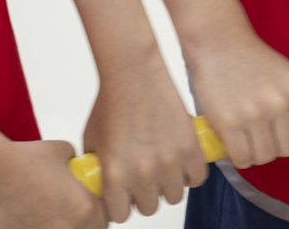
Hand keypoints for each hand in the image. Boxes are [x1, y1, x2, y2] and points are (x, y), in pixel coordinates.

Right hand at [0, 140, 103, 228]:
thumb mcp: (63, 150)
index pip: (103, 224)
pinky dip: (34, 226)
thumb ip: (75, 162)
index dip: (96, 216)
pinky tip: (27, 217)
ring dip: (56, 226)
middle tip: (65, 212)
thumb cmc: (25, 160)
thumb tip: (75, 165)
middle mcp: (68, 228)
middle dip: (78, 224)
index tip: (88, 211)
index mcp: (84, 209)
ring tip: (43, 214)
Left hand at [83, 64, 207, 220]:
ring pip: (174, 196)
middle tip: (144, 179)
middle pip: (150, 208)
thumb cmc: (110, 102)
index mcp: (115, 174)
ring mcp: (169, 161)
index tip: (123, 197)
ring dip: (167, 185)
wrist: (133, 74)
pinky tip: (179, 161)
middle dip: (145, 196)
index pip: (121, 215)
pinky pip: (196, 178)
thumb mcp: (92, 140)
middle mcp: (142, 173)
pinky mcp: (190, 148)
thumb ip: (98, 169)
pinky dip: (190, 173)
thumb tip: (100, 185)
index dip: (121, 206)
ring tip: (162, 168)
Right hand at [186, 34, 288, 168]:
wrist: (218, 44)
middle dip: (277, 146)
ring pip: (265, 157)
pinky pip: (242, 158)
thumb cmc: (252, 61)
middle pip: (288, 149)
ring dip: (256, 153)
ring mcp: (254, 114)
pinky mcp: (229, 124)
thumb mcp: (286, 74)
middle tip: (264, 136)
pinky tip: (235, 144)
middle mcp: (279, 103)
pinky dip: (239, 157)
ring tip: (247, 139)